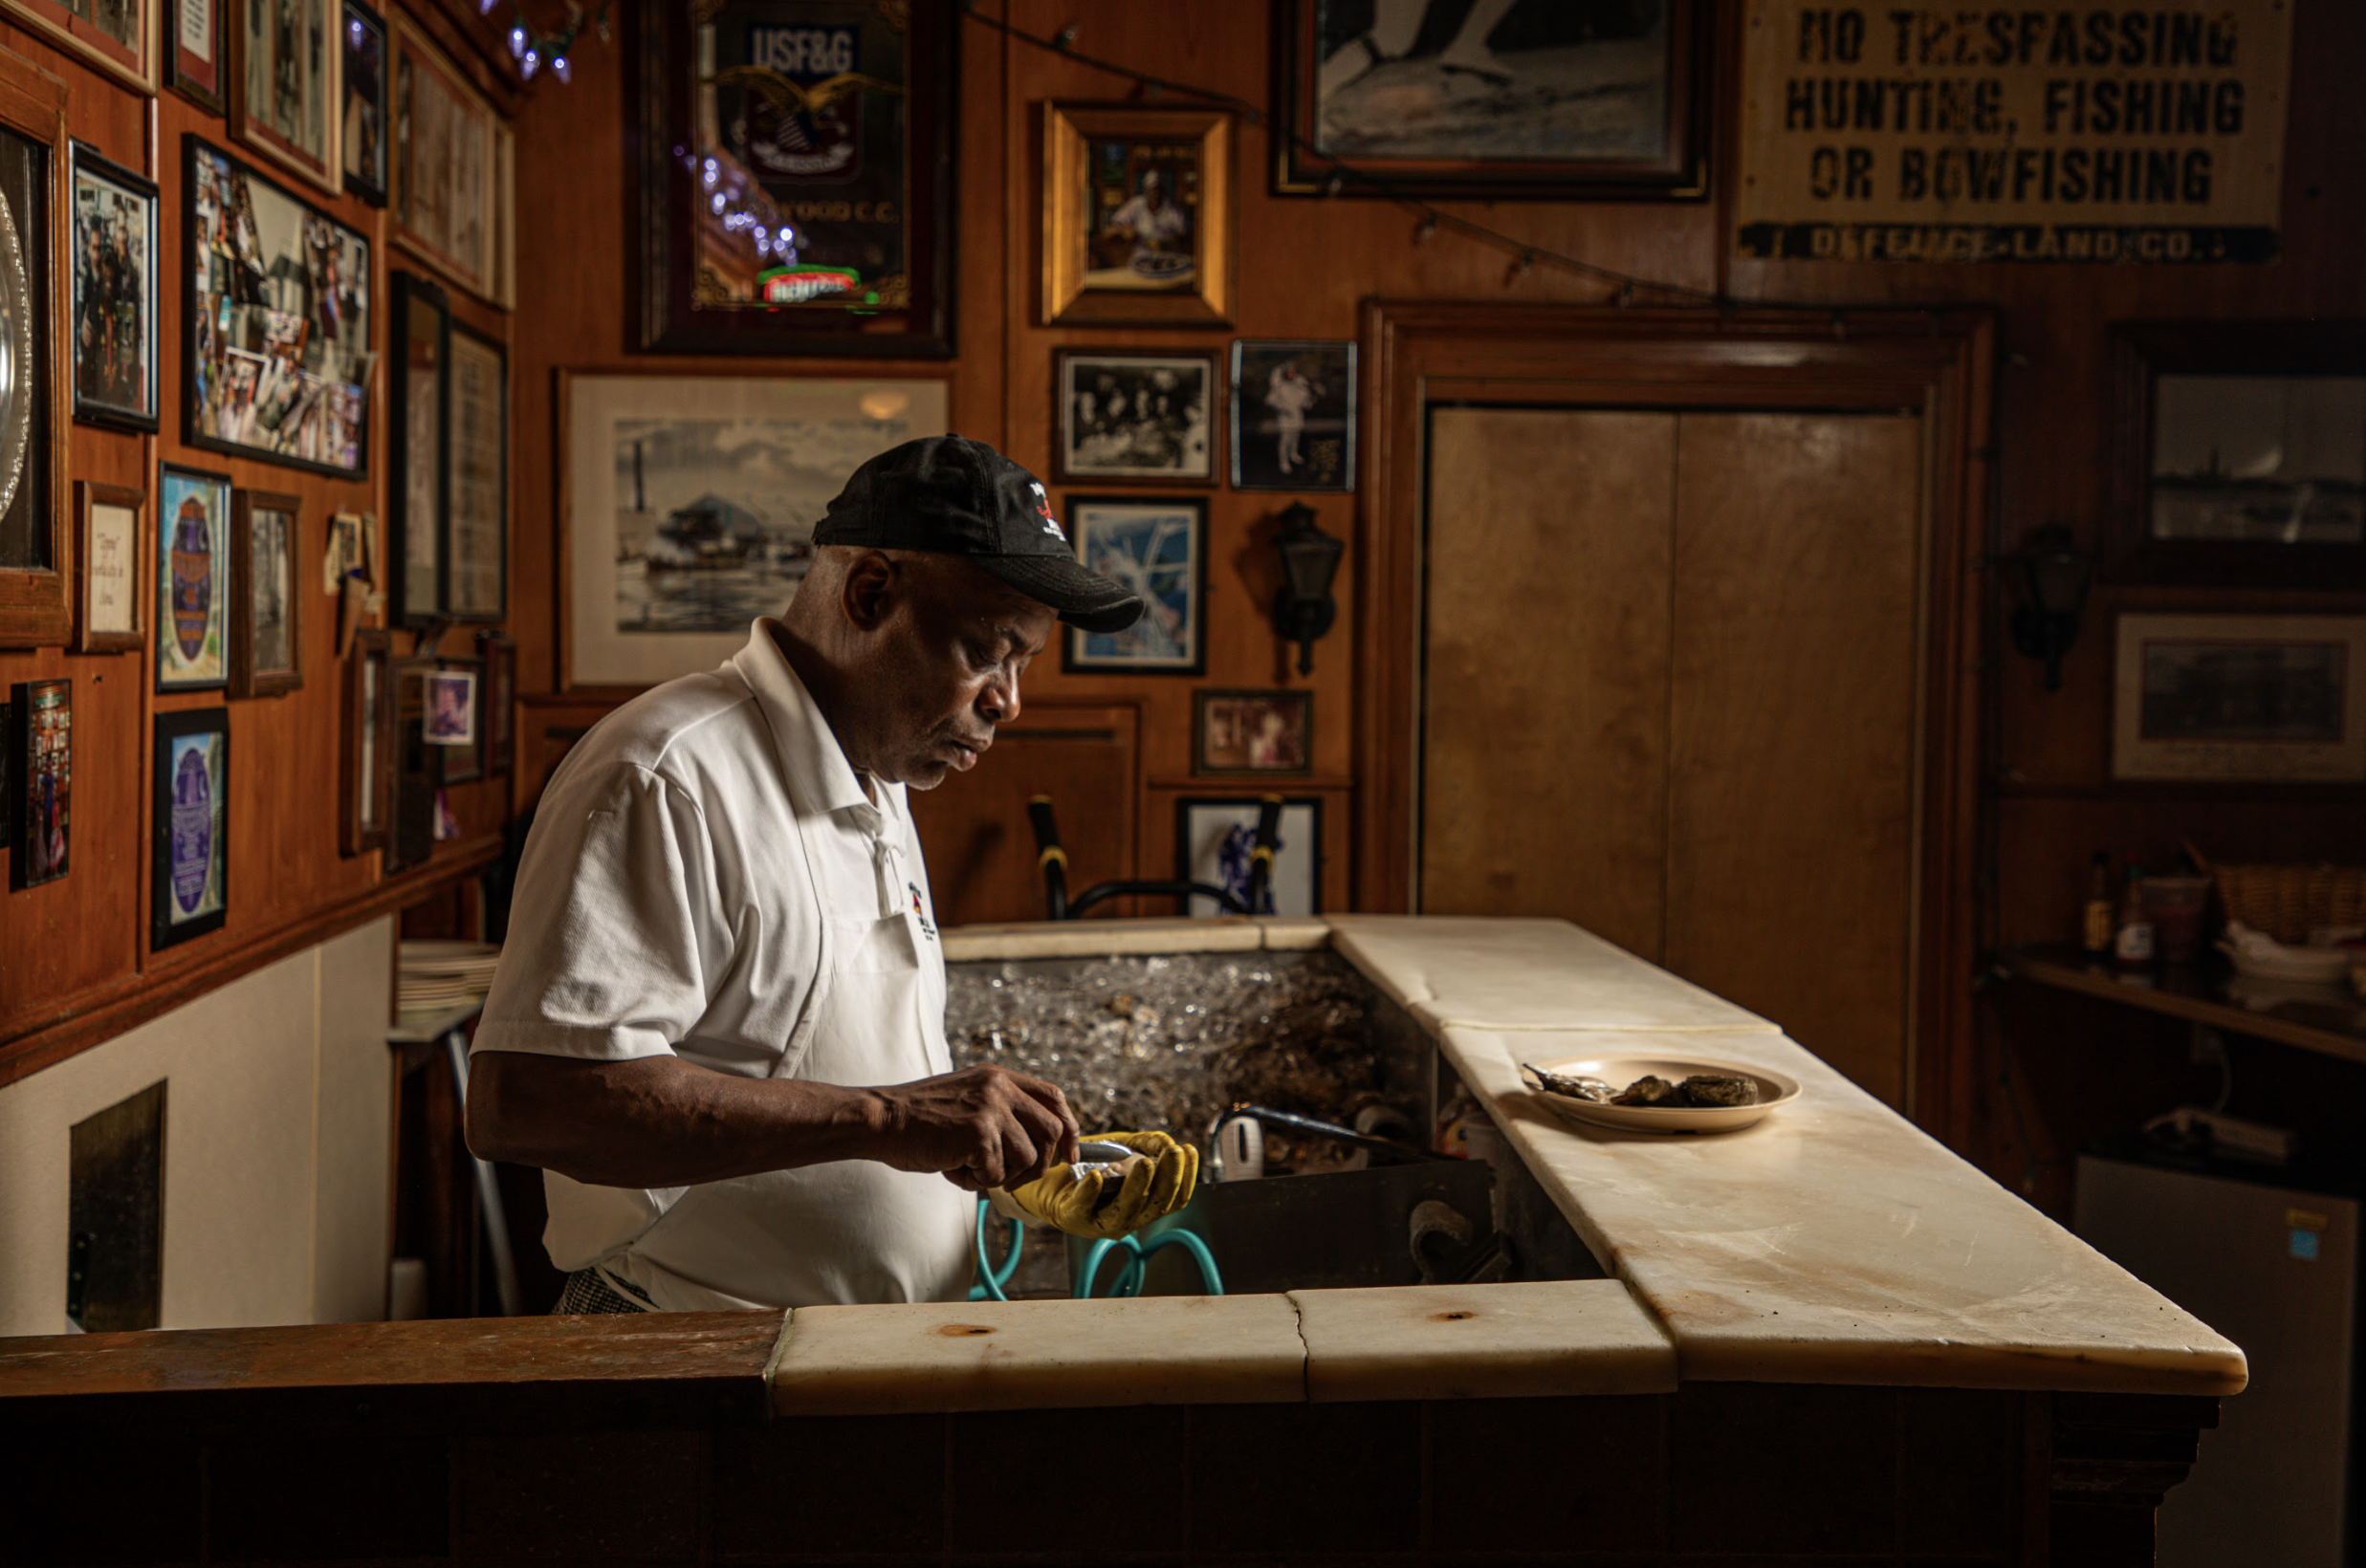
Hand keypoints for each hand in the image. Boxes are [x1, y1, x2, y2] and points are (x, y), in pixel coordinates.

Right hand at [867, 1065, 1079, 1190]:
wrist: (882, 1120)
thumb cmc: (919, 1118)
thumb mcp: (967, 1099)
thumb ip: (1000, 1113)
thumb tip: (1038, 1149)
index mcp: (999, 1078)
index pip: (1053, 1098)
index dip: (1069, 1128)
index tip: (1069, 1154)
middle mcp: (1000, 1089)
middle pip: (1052, 1132)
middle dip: (1040, 1164)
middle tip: (1014, 1179)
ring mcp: (991, 1110)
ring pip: (1026, 1160)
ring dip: (998, 1175)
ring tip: (965, 1164)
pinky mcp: (979, 1135)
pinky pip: (996, 1175)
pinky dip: (974, 1181)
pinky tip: (951, 1166)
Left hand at [1001, 1130, 1198, 1239]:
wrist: (1044, 1174)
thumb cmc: (1087, 1163)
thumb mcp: (1123, 1147)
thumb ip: (1148, 1144)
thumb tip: (1170, 1145)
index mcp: (1143, 1205)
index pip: (1174, 1198)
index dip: (1186, 1176)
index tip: (1189, 1150)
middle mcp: (1127, 1218)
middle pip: (1156, 1205)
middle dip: (1168, 1178)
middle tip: (1173, 1153)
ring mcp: (1100, 1221)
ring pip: (1126, 1210)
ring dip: (1138, 1187)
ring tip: (1144, 1164)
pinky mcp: (1072, 1217)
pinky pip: (1084, 1208)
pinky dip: (1090, 1193)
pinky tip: (1097, 1176)